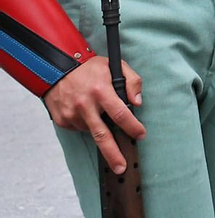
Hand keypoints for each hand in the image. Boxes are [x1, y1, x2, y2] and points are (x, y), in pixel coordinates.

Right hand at [42, 56, 144, 173]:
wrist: (56, 69)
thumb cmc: (89, 68)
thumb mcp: (115, 66)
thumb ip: (132, 82)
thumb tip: (137, 103)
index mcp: (101, 90)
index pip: (120, 114)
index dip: (132, 127)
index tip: (140, 135)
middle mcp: (85, 105)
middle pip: (102, 135)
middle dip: (113, 154)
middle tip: (121, 167)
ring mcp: (72, 114)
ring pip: (91, 131)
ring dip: (99, 128)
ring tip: (98, 111)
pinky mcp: (63, 121)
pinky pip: (80, 128)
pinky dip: (87, 123)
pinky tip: (86, 111)